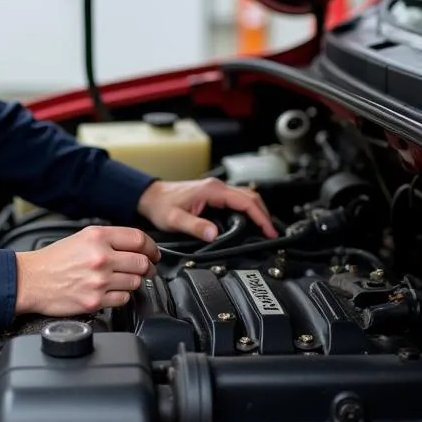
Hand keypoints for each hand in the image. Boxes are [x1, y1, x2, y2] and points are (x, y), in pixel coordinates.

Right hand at [14, 226, 160, 315]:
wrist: (31, 280)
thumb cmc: (53, 260)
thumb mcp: (82, 238)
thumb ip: (110, 240)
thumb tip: (137, 248)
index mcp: (97, 237)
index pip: (139, 239)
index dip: (152, 248)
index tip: (153, 253)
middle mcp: (100, 257)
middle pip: (142, 262)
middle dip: (148, 267)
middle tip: (146, 269)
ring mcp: (99, 280)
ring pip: (135, 282)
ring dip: (133, 282)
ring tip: (121, 280)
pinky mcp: (95, 301)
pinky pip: (123, 300)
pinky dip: (121, 296)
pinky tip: (111, 291)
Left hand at [137, 178, 276, 241]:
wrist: (150, 197)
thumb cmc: (161, 205)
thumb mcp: (175, 219)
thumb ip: (194, 226)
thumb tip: (213, 234)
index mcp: (212, 191)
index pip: (246, 201)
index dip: (260, 217)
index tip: (268, 231)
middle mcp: (217, 187)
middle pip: (251, 197)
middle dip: (264, 214)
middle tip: (271, 234)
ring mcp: (216, 190)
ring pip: (246, 197)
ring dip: (257, 212)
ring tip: (264, 230)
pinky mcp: (214, 195)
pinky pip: (238, 200)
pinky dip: (248, 210)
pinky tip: (249, 223)